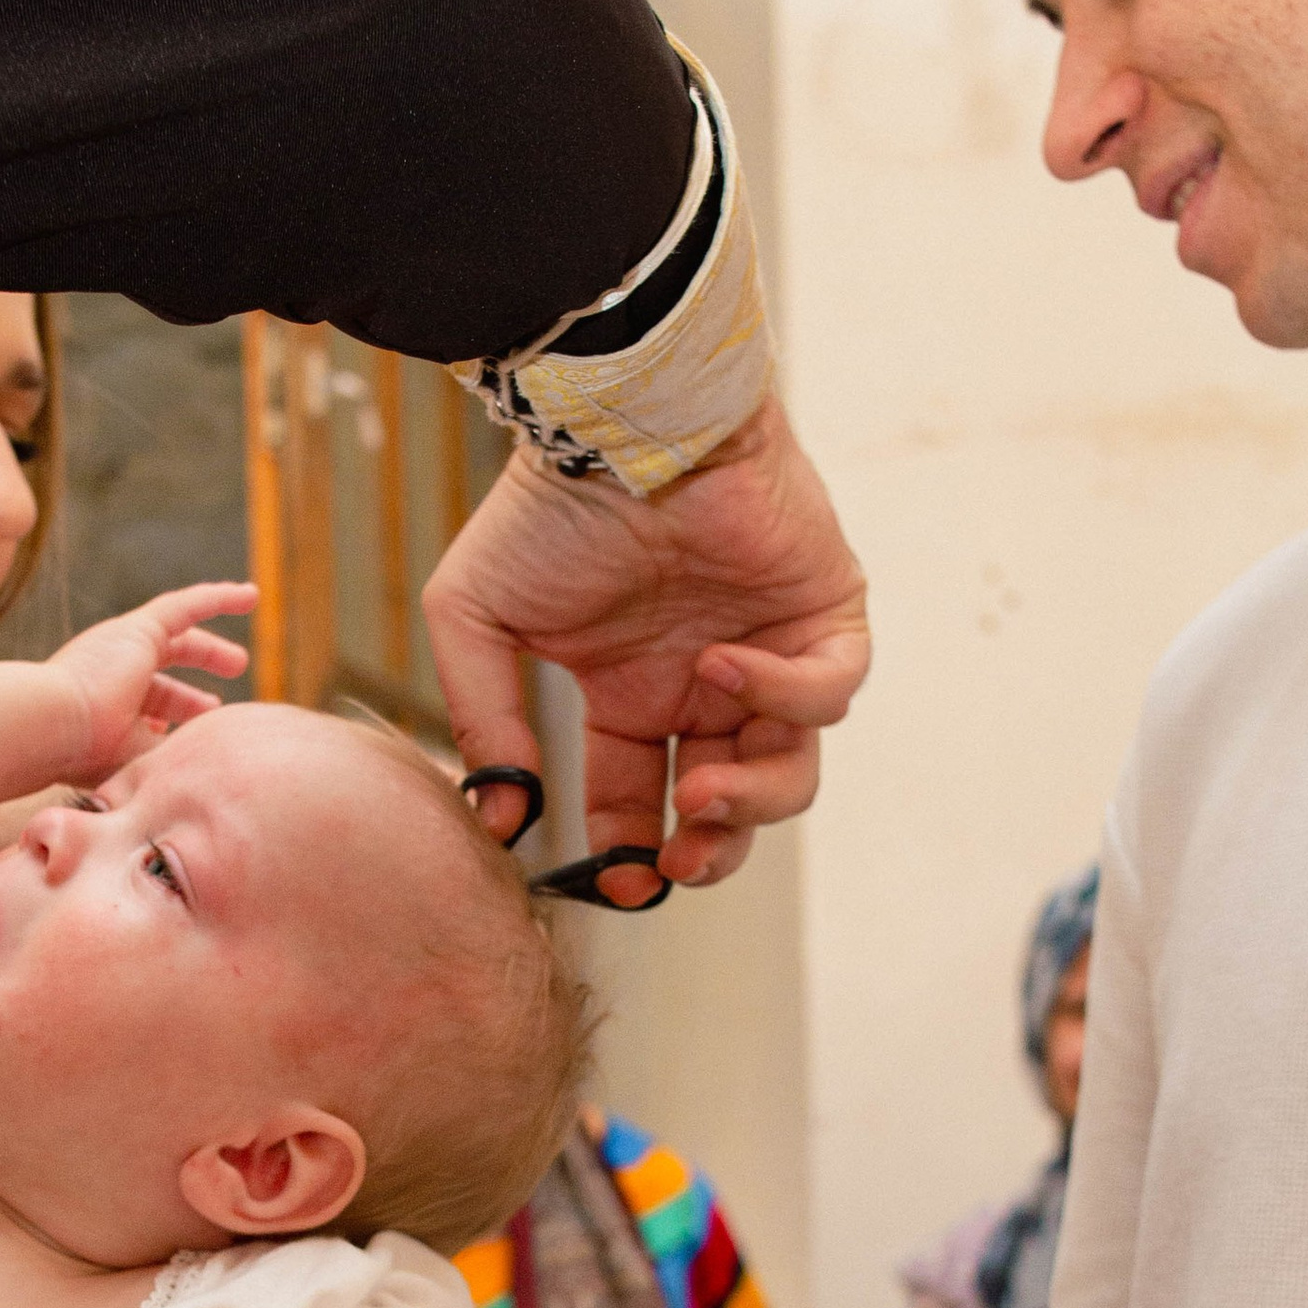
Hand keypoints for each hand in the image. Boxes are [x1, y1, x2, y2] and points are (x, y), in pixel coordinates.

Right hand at [40, 582, 251, 775]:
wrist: (51, 728)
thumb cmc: (86, 758)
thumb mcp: (134, 763)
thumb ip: (164, 758)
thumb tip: (198, 766)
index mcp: (106, 709)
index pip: (146, 709)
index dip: (174, 718)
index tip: (197, 734)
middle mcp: (111, 675)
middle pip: (160, 677)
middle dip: (189, 694)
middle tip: (217, 705)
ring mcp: (121, 648)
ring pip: (176, 637)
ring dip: (211, 649)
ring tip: (240, 663)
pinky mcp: (138, 630)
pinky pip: (186, 606)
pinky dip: (218, 599)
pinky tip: (251, 598)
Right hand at [422, 392, 867, 894]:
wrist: (620, 426)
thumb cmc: (550, 505)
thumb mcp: (475, 621)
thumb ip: (484, 719)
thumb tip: (501, 816)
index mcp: (632, 691)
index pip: (641, 798)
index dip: (632, 851)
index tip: (617, 880)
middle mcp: (703, 681)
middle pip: (728, 805)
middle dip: (709, 851)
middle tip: (679, 860)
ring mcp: (769, 648)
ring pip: (792, 767)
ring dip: (752, 801)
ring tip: (706, 793)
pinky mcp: (825, 610)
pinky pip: (831, 689)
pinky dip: (784, 695)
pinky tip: (722, 665)